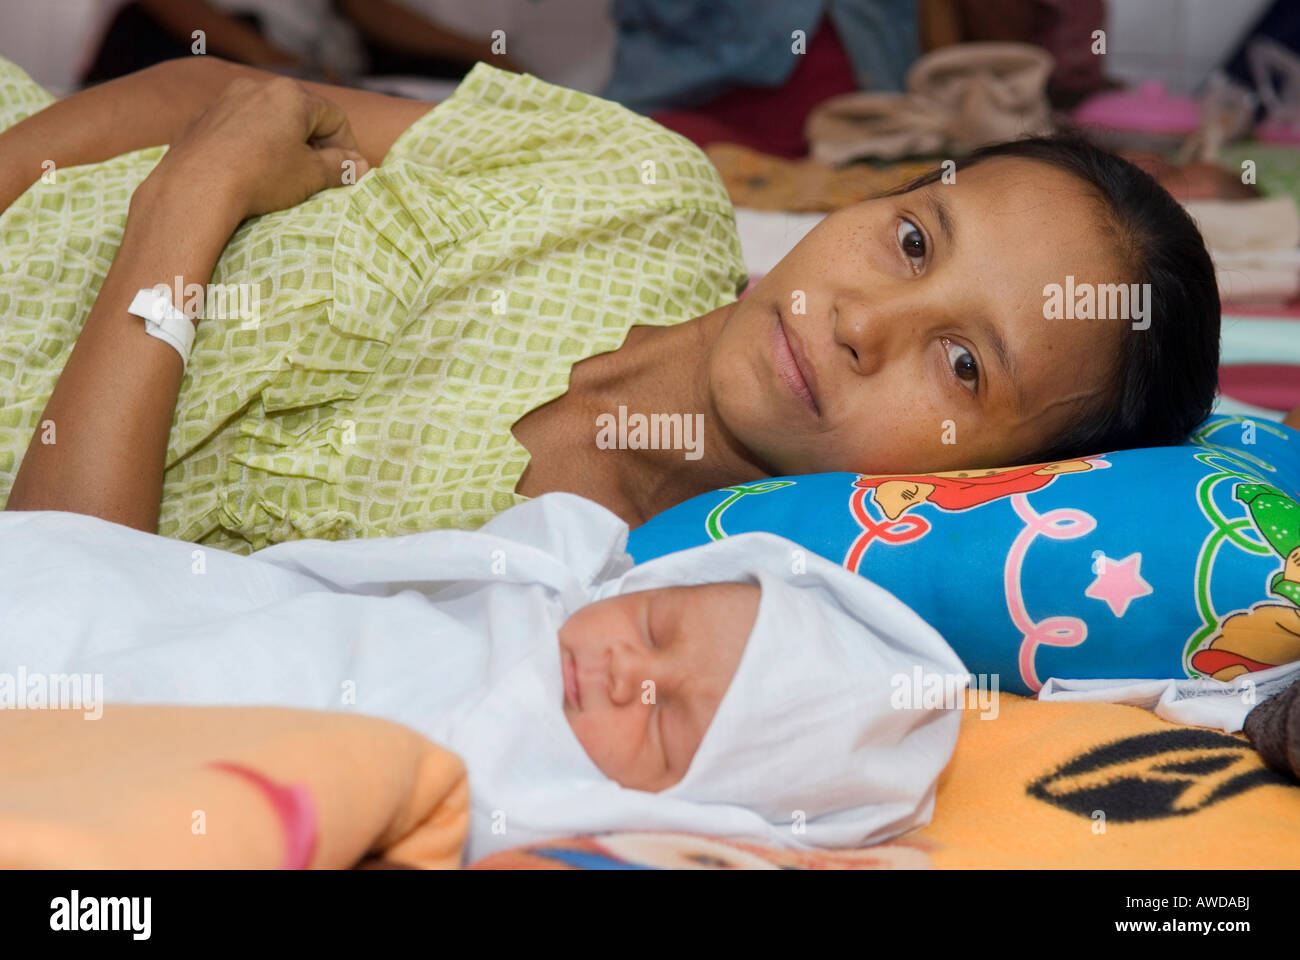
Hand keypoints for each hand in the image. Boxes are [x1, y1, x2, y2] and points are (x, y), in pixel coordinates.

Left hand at [146, 75, 371, 220]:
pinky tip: (251, 173)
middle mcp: (258, 87)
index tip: (347, 175)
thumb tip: (361, 166)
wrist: (195, 188)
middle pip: (302, 116)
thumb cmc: (261, 177)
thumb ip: (341, 167)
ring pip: (270, 121)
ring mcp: (227, 100)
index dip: (348, 149)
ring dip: (285, 146)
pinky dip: (254, 147)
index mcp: (292, 95)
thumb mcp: (311, 176)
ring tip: (284, 178)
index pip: (336, 118)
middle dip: (315, 146)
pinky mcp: (204, 119)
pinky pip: (241, 130)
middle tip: (318, 178)